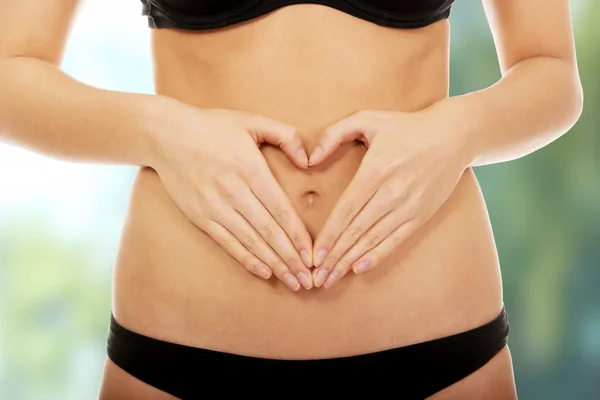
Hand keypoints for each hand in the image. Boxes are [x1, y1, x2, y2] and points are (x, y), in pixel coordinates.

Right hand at [152, 102, 313, 290]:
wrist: (166, 135)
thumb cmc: (213, 126)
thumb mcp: (252, 120)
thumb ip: (286, 135)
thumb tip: (308, 160)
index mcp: (250, 169)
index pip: (281, 210)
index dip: (298, 235)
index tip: (313, 254)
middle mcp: (234, 192)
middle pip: (269, 231)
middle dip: (292, 258)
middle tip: (309, 279)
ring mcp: (216, 207)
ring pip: (251, 242)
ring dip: (274, 264)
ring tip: (293, 282)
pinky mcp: (201, 216)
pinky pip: (228, 243)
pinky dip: (247, 259)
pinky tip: (265, 272)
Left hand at [308, 106, 471, 287]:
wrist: (454, 135)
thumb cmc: (406, 126)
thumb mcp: (367, 119)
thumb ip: (334, 134)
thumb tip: (310, 159)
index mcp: (375, 170)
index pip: (345, 210)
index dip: (329, 236)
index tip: (314, 255)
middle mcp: (391, 192)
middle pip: (356, 231)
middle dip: (335, 257)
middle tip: (317, 277)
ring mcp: (409, 206)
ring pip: (373, 239)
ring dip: (350, 261)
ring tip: (332, 279)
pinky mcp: (422, 214)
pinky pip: (396, 240)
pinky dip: (377, 255)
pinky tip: (360, 268)